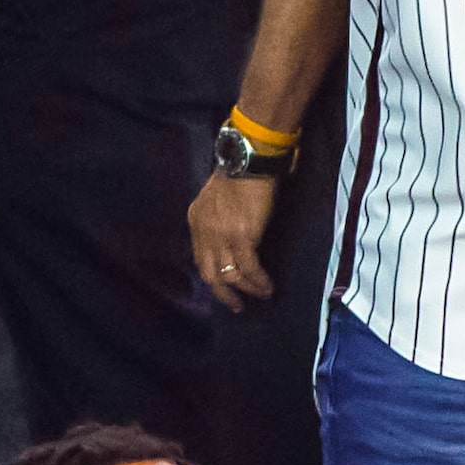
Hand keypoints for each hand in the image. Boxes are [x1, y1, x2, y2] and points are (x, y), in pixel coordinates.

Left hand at [191, 173, 280, 312]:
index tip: (224, 285)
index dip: (213, 274)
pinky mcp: (242, 237)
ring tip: (262, 295)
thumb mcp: (216, 197)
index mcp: (196, 219)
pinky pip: (249, 269)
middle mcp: (205, 231)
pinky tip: (267, 287)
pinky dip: (259, 282)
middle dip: (223, 293)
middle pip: (209, 273)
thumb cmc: (240, 172)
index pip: (200, 257)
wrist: (249, 158)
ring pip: (230, 275)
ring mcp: (222, 236)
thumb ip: (217, 218)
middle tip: (237, 305)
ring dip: (247, 290)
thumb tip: (230, 237)